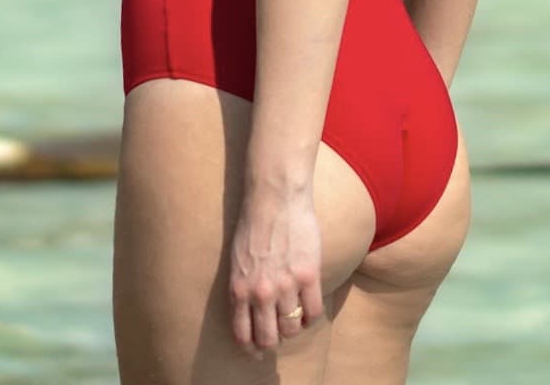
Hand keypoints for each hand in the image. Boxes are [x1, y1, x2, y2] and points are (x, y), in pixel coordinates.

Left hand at [227, 185, 324, 354]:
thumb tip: (250, 311)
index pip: (243, 335)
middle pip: (268, 339)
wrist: (274, 198)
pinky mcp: (308, 276)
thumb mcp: (236, 261)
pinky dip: (310, 317)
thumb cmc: (252, 225)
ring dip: (293, 327)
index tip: (256, 352)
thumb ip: (242, 288)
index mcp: (238, 289)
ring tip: (293, 317)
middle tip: (277, 337)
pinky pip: (313, 312)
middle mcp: (260, 293)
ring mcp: (286, 286)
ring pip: (291, 328)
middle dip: (272, 343)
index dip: (250, 349)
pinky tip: (308, 308)